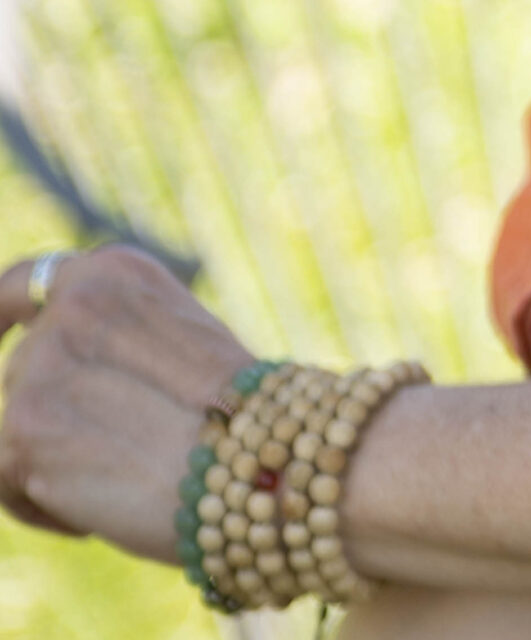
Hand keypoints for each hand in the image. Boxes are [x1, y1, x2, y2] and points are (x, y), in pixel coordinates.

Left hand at [0, 247, 251, 558]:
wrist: (251, 460)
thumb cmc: (229, 411)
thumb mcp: (173, 338)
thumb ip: (109, 336)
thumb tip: (41, 363)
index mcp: (111, 271)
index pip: (20, 284)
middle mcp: (70, 304)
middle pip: (24, 372)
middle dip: (56, 416)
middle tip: (122, 447)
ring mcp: (40, 365)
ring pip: (15, 428)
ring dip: (53, 462)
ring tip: (121, 479)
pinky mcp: (20, 430)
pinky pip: (3, 480)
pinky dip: (41, 505)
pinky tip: (95, 513)